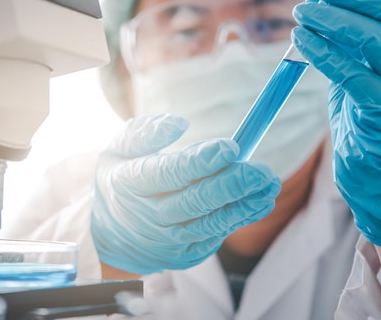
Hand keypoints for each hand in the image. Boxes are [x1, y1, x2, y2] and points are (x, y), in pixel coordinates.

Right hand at [91, 113, 280, 274]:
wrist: (111, 232)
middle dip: (231, 186)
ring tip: (269, 186)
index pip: (168, 173)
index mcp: (130, 184)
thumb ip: (146, 132)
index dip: (201, 161)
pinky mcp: (182, 256)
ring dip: (243, 206)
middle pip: (194, 202)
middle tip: (261, 171)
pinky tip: (258, 203)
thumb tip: (180, 124)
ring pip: (209, 224)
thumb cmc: (122, 178)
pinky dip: (238, 220)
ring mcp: (165, 241)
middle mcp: (147, 217)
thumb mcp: (119, 148)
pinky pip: (214, 238)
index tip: (231, 147)